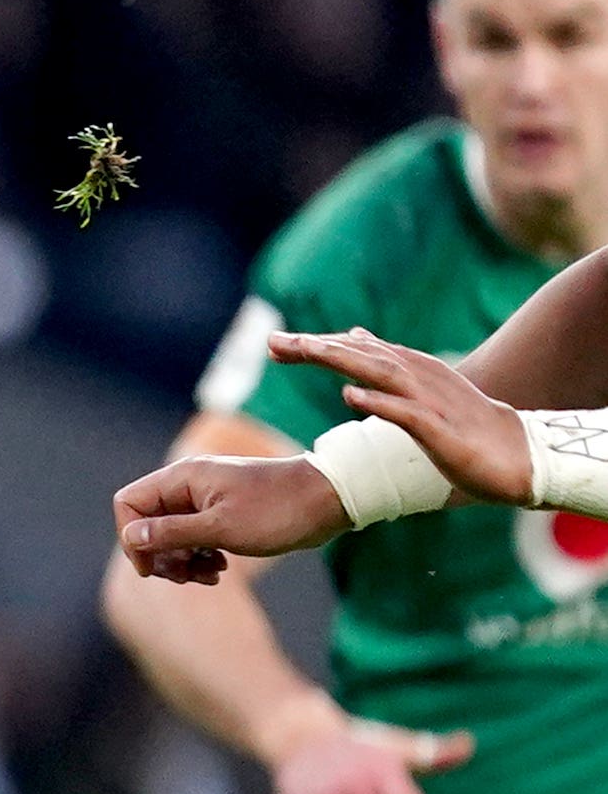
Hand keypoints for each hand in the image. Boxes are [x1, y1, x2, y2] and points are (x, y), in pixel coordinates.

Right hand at [114, 454, 348, 584]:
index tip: (152, 567)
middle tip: (186, 577)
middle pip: (146, 524)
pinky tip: (219, 570)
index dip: (132, 538)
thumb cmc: (277, 511)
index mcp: (183, 479)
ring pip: (169, 535)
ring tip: (209, 576)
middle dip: (160, 556)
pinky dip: (199, 558)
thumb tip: (130, 537)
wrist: (330, 500)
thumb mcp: (219, 528)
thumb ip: (170, 533)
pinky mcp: (221, 514)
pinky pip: (193, 538)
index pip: (129, 504)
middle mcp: (189, 485)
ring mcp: (205, 500)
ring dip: (182, 562)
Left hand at [270, 326, 533, 504]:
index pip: (359, 350)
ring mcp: (431, 403)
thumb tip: (354, 337)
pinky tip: (348, 394)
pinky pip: (406, 414)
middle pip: (363, 354)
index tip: (275, 343)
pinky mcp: (441, 431)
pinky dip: (378, 402)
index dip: (318, 344)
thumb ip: (387, 365)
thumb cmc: (464, 428)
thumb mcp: (419, 392)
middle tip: (275, 341)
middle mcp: (420, 378)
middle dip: (319, 345)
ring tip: (306, 351)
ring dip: (343, 360)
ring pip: (382, 373)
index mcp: (412, 370)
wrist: (518, 457)